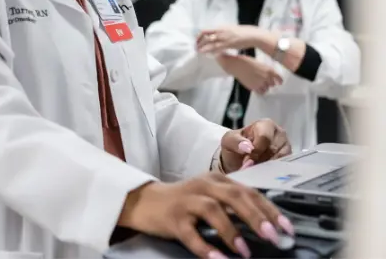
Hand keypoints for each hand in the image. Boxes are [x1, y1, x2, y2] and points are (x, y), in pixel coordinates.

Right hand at [117, 174, 293, 258]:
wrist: (144, 202)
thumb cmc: (183, 202)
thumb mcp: (210, 196)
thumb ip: (233, 205)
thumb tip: (267, 225)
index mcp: (216, 179)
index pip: (249, 191)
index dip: (270, 210)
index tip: (287, 229)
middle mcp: (203, 186)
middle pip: (234, 196)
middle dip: (257, 217)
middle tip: (273, 236)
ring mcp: (187, 201)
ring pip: (213, 210)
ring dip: (232, 231)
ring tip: (245, 251)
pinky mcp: (172, 218)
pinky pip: (190, 233)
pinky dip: (205, 247)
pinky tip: (218, 258)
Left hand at [197, 26, 266, 53]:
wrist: (251, 35)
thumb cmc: (241, 32)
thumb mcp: (228, 29)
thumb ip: (221, 32)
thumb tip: (214, 35)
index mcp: (220, 27)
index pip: (204, 30)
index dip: (198, 36)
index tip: (196, 41)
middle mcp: (220, 32)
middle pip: (205, 37)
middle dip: (199, 43)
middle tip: (196, 48)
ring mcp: (224, 38)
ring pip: (209, 43)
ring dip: (203, 48)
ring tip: (199, 52)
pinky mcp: (228, 44)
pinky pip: (217, 48)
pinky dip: (212, 51)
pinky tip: (209, 54)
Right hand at [216, 55, 281, 94]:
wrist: (237, 65)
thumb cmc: (246, 62)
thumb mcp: (260, 63)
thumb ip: (266, 70)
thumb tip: (268, 74)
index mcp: (269, 70)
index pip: (279, 78)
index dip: (279, 81)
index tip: (278, 82)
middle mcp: (266, 77)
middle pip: (272, 84)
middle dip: (269, 83)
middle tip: (265, 81)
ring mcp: (260, 83)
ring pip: (266, 89)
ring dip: (264, 87)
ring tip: (259, 84)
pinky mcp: (254, 87)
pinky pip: (260, 92)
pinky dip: (259, 91)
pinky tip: (257, 88)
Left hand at [220, 119, 291, 172]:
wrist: (236, 161)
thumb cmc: (235, 147)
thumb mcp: (228, 141)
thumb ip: (236, 141)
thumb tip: (248, 147)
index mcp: (265, 124)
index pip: (265, 137)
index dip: (256, 151)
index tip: (247, 161)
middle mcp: (279, 134)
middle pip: (273, 150)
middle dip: (260, 160)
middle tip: (250, 167)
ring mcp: (286, 148)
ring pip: (280, 160)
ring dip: (266, 167)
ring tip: (255, 169)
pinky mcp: (288, 161)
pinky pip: (284, 168)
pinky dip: (272, 172)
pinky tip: (263, 173)